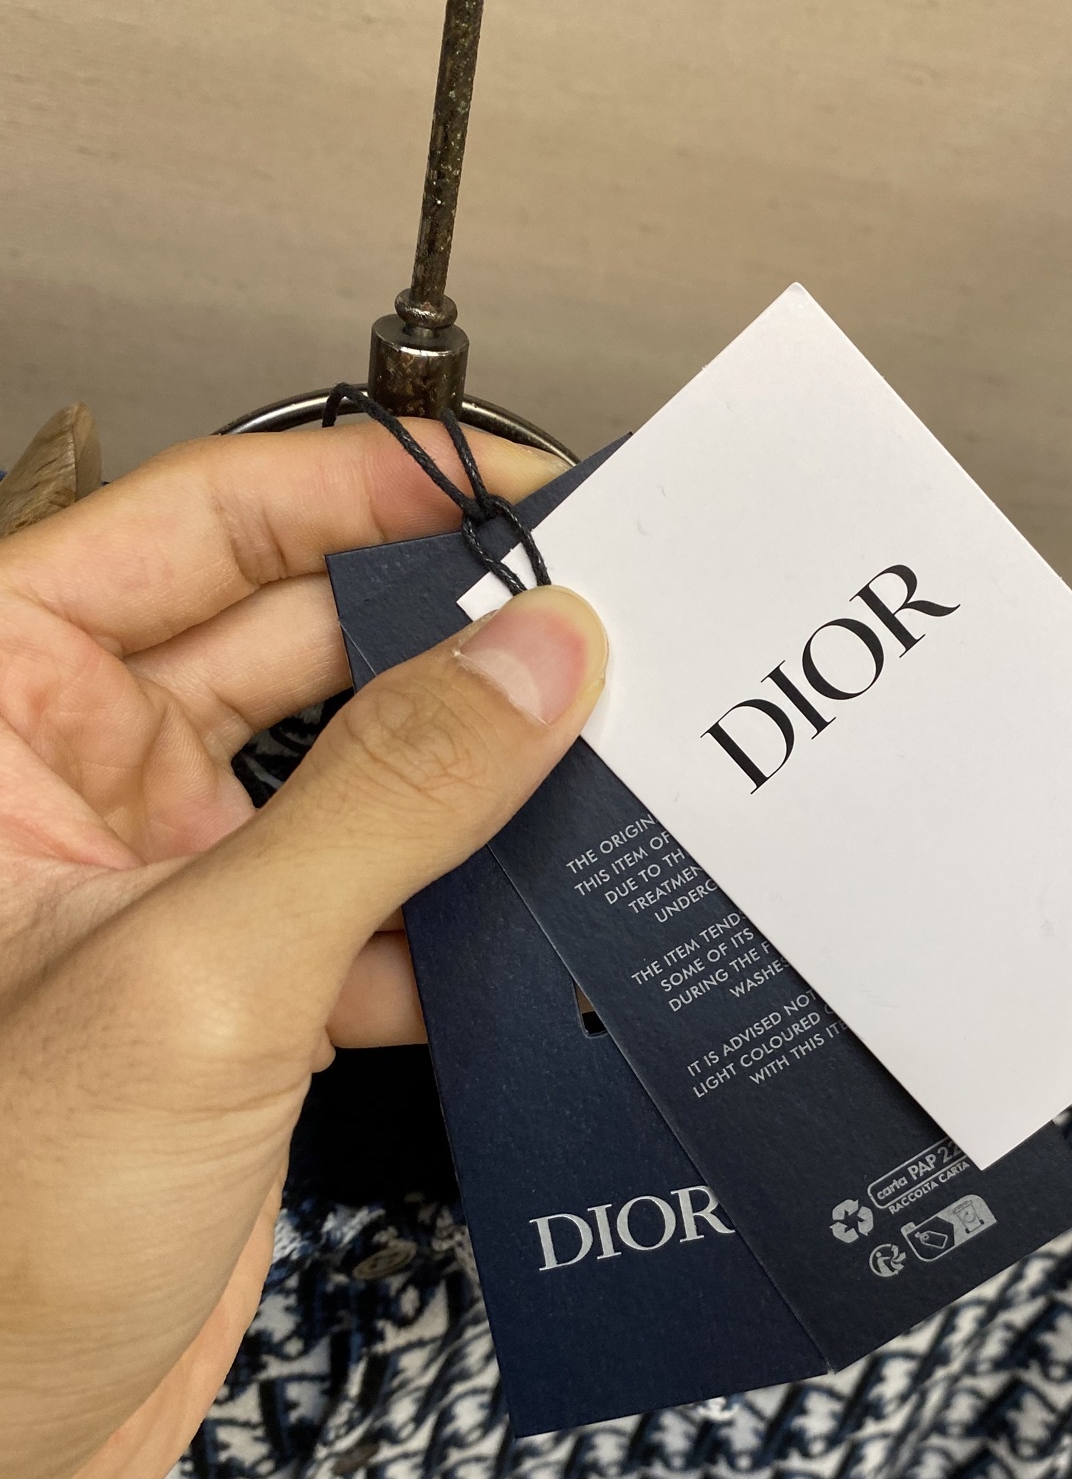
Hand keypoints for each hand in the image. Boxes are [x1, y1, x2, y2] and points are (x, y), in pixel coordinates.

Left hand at [0, 420, 605, 1478]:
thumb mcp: (202, 972)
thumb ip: (384, 801)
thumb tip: (527, 662)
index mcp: (1, 705)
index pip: (210, 524)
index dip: (369, 489)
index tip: (515, 493)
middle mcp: (81, 775)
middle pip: (304, 639)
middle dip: (451, 638)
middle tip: (600, 628)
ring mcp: (171, 884)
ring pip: (360, 776)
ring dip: (477, 781)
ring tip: (604, 763)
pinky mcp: (246, 990)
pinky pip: (383, 902)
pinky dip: (468, 914)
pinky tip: (547, 921)